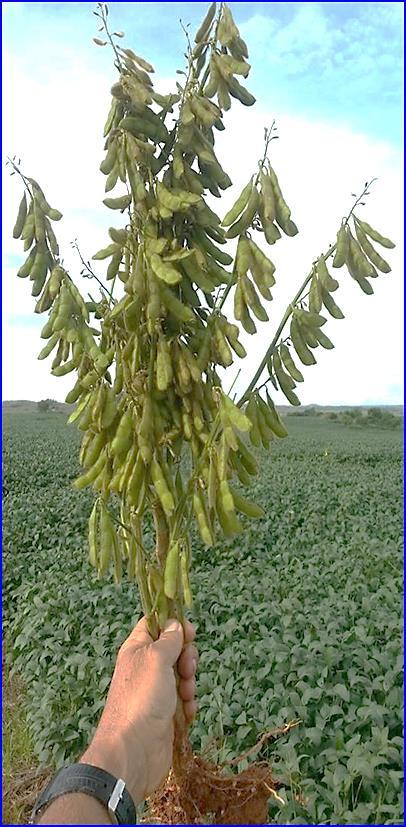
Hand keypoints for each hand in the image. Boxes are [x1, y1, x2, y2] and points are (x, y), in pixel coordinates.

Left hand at [80, 617, 197, 806]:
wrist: (134, 751)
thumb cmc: (142, 698)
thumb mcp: (156, 659)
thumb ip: (169, 639)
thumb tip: (175, 624)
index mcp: (137, 649)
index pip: (154, 625)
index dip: (172, 624)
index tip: (190, 631)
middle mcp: (146, 668)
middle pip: (173, 650)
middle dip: (186, 657)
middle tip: (187, 668)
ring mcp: (156, 691)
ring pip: (182, 675)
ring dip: (189, 683)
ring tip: (185, 696)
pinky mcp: (166, 713)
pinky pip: (184, 700)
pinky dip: (188, 704)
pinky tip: (186, 712)